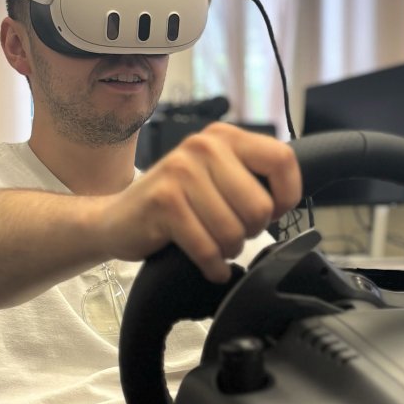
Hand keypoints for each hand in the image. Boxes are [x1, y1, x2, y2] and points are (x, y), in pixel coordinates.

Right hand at [98, 122, 302, 282]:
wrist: (117, 218)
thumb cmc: (175, 203)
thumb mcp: (216, 178)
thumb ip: (251, 179)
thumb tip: (285, 202)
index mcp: (224, 136)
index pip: (281, 160)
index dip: (286, 197)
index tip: (273, 214)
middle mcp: (203, 146)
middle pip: (260, 205)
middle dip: (250, 232)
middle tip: (230, 232)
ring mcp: (181, 172)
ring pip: (233, 231)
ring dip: (228, 250)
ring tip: (213, 245)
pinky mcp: (164, 202)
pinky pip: (207, 247)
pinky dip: (212, 266)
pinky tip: (208, 265)